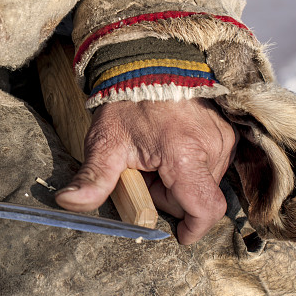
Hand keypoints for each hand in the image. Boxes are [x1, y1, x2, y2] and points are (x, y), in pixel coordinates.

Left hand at [55, 99, 235, 243]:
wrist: (146, 60)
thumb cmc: (126, 102)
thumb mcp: (105, 142)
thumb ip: (92, 179)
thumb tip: (68, 204)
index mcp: (186, 155)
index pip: (205, 209)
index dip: (193, 228)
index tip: (178, 234)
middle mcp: (214, 147)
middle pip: (197, 197)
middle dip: (170, 195)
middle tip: (145, 171)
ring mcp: (224, 137)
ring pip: (205, 181)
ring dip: (181, 179)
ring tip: (157, 154)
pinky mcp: (227, 129)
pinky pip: (213, 162)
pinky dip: (192, 164)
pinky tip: (172, 146)